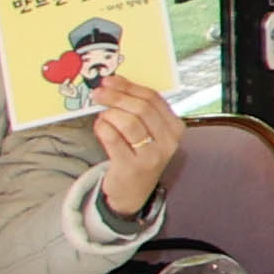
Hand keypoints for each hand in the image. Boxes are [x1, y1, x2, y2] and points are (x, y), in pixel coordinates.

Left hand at [92, 81, 184, 209]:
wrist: (134, 191)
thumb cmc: (139, 155)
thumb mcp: (150, 133)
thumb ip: (139, 110)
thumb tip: (114, 84)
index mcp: (175, 128)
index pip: (153, 99)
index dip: (129, 86)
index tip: (110, 81)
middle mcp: (168, 142)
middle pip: (141, 108)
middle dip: (116, 97)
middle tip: (98, 93)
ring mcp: (151, 155)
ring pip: (127, 122)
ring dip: (109, 114)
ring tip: (102, 117)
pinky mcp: (131, 166)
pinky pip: (112, 138)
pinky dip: (102, 128)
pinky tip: (100, 127)